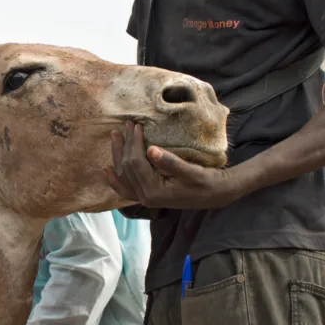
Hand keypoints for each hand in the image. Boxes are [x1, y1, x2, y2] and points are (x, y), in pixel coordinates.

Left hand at [106, 121, 236, 209]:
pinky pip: (125, 189)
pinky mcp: (148, 196)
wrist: (218, 194)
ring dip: (117, 156)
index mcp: (154, 192)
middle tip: (125, 125)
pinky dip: (115, 180)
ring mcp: (145, 198)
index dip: (133, 143)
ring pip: (123, 176)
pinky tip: (107, 170)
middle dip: (124, 145)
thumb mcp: (192, 171)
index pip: (135, 163)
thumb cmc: (207, 181)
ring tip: (115, 137)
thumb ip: (170, 162)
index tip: (136, 125)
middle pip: (126, 168)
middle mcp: (146, 197)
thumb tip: (151, 150)